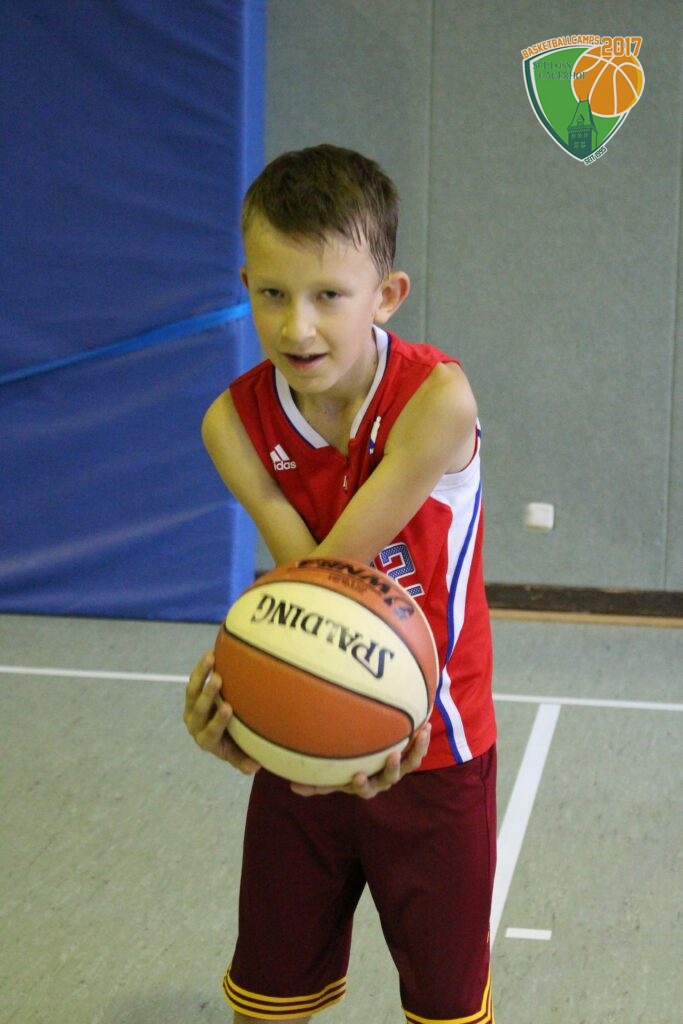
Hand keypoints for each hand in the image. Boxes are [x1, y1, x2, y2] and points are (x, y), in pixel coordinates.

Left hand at [183, 652, 259, 773]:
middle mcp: (195, 725)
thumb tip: (255, 766)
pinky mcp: (192, 695)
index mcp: (206, 741)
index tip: (228, 707)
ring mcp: (191, 708)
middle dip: (207, 695)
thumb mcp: (239, 754)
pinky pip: (194, 679)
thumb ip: (244, 761)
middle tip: (218, 679)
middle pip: (198, 710)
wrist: (219, 733)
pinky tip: (211, 652)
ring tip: (211, 658)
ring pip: (192, 691)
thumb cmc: (235, 744)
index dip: (218, 720)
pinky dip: (201, 667)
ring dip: (200, 674)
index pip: (210, 732)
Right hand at [290, 722, 430, 798]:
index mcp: (364, 784)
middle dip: (391, 768)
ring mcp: (397, 767)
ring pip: (410, 764)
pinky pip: (417, 748)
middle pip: (390, 778)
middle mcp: (382, 778)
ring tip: (421, 733)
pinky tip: (425, 721)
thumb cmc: (343, 767)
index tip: (356, 775)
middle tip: (392, 756)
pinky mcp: (407, 754)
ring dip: (417, 750)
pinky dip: (422, 737)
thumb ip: (314, 782)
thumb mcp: (328, 776)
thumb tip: (292, 787)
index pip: (363, 788)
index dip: (361, 784)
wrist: (368, 760)